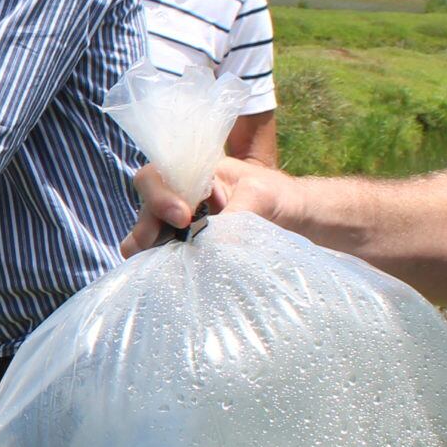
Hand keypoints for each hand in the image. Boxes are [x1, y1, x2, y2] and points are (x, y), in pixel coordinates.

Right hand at [119, 155, 280, 256]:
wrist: (300, 220)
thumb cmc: (282, 197)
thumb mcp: (262, 197)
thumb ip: (236, 214)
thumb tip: (213, 246)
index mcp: (198, 173)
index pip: (160, 175)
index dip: (160, 195)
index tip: (182, 217)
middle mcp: (184, 196)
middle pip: (148, 206)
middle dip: (145, 226)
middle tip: (149, 245)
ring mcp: (184, 222)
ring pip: (151, 231)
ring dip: (146, 246)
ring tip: (148, 265)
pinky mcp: (190, 246)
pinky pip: (165, 251)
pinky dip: (157, 261)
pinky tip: (157, 272)